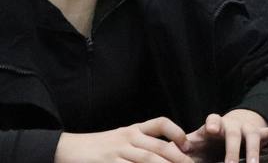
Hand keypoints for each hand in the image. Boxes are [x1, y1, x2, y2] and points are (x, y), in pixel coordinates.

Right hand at [55, 117, 193, 162]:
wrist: (66, 149)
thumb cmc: (97, 147)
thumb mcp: (120, 138)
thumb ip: (141, 143)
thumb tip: (167, 154)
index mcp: (133, 130)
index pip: (160, 123)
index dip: (177, 132)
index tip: (187, 145)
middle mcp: (128, 138)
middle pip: (159, 147)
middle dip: (178, 159)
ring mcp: (117, 151)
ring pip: (148, 159)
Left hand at [184, 109, 267, 162]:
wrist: (225, 128)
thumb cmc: (206, 139)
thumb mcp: (196, 140)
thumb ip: (186, 145)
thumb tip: (177, 149)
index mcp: (214, 124)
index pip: (213, 120)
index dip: (212, 124)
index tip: (211, 130)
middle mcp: (232, 125)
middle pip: (233, 135)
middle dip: (232, 151)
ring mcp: (247, 129)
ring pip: (252, 138)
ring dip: (253, 151)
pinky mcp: (258, 134)